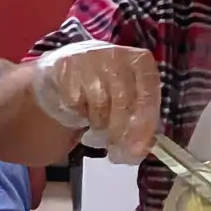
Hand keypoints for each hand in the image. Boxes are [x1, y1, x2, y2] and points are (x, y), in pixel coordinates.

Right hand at [31, 40, 160, 162]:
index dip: (145, 125)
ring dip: (99, 127)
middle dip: (121, 134)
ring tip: (97, 128)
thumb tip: (142, 150)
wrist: (61, 73)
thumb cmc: (102, 88)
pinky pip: (77, 106)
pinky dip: (79, 116)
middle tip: (118, 153)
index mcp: (140, 61)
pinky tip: (80, 112)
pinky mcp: (66, 71)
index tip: (139, 150)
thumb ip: (140, 117)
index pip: (149, 96)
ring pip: (100, 108)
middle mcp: (117, 56)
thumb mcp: (128, 96)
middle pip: (124, 104)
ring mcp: (90, 62)